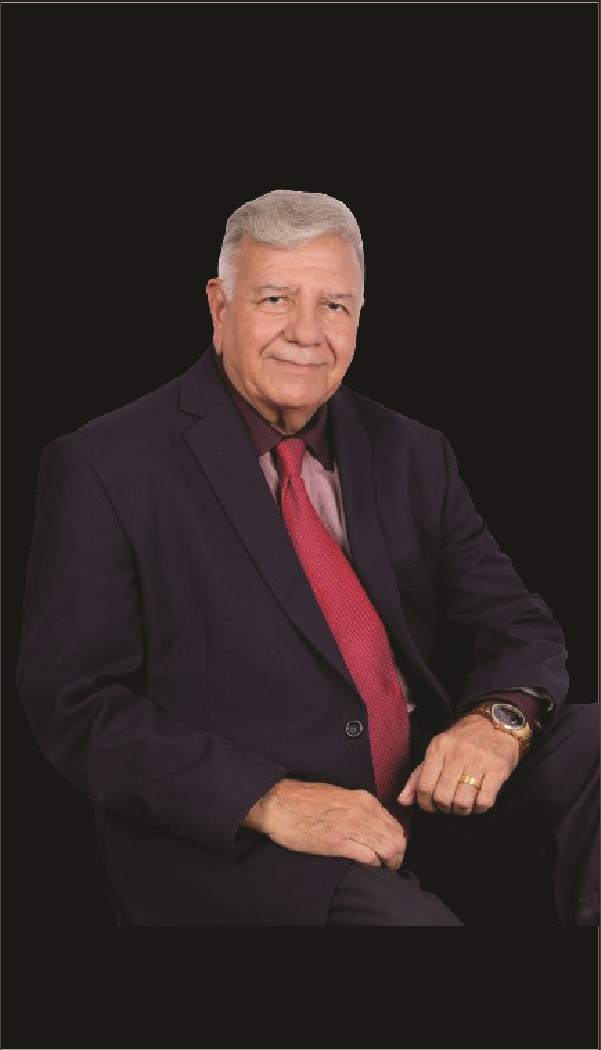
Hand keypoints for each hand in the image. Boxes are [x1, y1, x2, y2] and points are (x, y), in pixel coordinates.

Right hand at [244, 779, 406, 868]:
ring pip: (387, 848)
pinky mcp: (337, 842)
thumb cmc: (304, 800)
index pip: (394, 825)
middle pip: (395, 839)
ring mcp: (350, 826)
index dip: (398, 842)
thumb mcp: (339, 795)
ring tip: (383, 868)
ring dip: (388, 862)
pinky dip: (373, 864)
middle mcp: (361, 810)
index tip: (393, 851)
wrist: (278, 802)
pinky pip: (368, 857)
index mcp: (363, 799)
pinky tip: (368, 866)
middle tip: (391, 865)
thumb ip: (359, 808)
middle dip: (397, 855)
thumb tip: (373, 823)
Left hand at [397, 713, 518, 816]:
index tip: (432, 805)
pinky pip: (484, 801)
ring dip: (462, 810)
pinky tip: (478, 800)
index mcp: (438, 748)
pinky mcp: (497, 769)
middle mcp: (457, 753)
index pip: (423, 786)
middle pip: (442, 797)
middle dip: (445, 808)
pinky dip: (479, 808)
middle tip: (449, 804)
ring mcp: (478, 761)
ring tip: (464, 803)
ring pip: (462, 802)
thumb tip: (402, 801)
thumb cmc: (463, 741)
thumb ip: (418, 776)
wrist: (496, 724)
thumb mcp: (437, 751)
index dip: (425, 803)